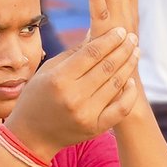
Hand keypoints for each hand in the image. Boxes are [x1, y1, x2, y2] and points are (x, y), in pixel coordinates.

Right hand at [4, 25, 140, 161]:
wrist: (31, 136)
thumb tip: (95, 32)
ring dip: (128, 66)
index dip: (109, 40)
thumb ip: (73, 53)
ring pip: (116, 84)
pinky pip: (120, 109)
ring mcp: (86, 114)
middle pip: (107, 66)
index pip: (92, 53)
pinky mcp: (95, 128)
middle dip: (123, 49)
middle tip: (132, 38)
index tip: (120, 30)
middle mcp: (74, 97)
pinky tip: (130, 81)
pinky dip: (128, 94)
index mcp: (59, 79)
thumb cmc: (36, 97)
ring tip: (135, 52)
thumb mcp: (47, 71)